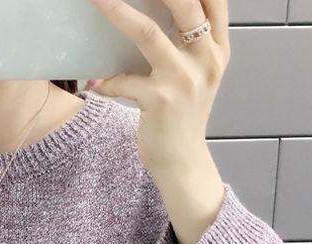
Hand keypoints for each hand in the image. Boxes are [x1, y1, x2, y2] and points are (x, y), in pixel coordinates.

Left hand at [84, 0, 229, 172]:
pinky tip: (95, 83)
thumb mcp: (198, 74)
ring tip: (97, 0)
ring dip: (118, 12)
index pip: (214, 0)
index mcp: (217, 48)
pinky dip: (106, 81)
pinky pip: (124, 80)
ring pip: (148, 33)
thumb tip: (166, 10)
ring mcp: (183, 80)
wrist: (182, 161)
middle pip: (185, 3)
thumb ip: (190, 42)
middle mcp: (206, 59)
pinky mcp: (160, 101)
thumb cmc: (183, 115)